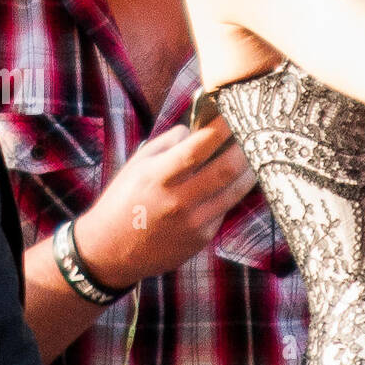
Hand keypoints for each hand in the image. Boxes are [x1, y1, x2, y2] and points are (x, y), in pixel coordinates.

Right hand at [72, 116, 256, 291]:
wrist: (108, 251)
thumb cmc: (124, 200)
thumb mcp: (138, 164)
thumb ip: (170, 142)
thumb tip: (200, 126)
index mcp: (158, 177)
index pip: (197, 148)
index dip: (221, 129)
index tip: (236, 112)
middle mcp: (177, 200)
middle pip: (227, 169)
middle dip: (246, 147)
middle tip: (255, 132)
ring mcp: (192, 222)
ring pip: (236, 190)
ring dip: (250, 169)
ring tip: (255, 153)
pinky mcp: (201, 238)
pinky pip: (225, 209)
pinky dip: (232, 192)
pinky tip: (233, 182)